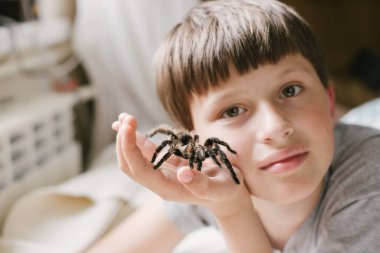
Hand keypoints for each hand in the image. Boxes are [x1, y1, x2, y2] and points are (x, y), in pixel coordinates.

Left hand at [112, 113, 250, 217]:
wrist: (228, 193)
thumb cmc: (226, 191)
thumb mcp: (220, 189)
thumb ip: (202, 185)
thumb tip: (183, 174)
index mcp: (168, 189)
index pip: (140, 170)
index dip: (130, 149)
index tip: (128, 127)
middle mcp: (160, 182)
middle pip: (131, 165)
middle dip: (124, 142)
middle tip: (126, 118)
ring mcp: (161, 172)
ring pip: (136, 157)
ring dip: (127, 138)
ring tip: (123, 117)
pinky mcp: (167, 163)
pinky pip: (147, 151)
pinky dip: (137, 138)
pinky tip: (129, 125)